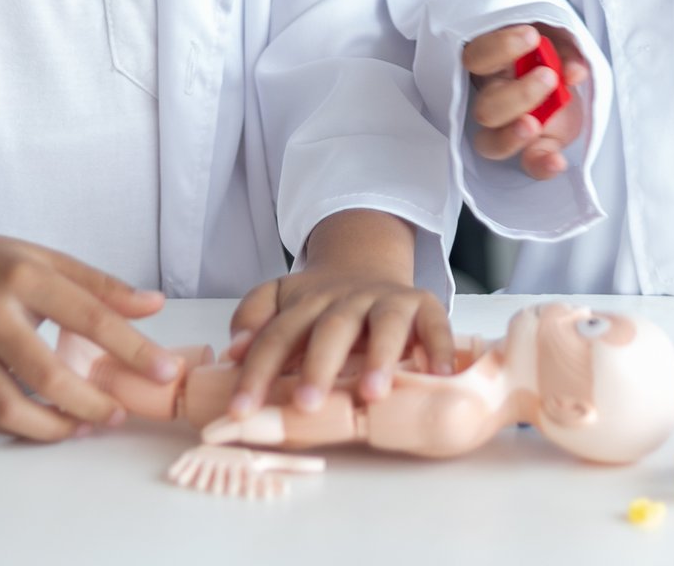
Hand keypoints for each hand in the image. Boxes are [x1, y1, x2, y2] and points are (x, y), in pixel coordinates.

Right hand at [0, 224, 181, 441]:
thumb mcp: (45, 260)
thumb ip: (100, 287)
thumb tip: (154, 306)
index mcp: (23, 277)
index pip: (90, 318)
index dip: (133, 349)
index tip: (166, 372)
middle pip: (47, 374)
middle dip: (91, 403)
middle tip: (118, 413)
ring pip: (10, 408)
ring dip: (53, 426)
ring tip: (83, 424)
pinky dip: (21, 427)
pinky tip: (47, 423)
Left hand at [223, 210, 454, 417]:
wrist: (368, 262)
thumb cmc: (322, 302)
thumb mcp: (281, 299)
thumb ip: (254, 319)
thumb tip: (233, 350)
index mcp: (307, 302)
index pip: (277, 335)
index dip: (257, 372)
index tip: (240, 410)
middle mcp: (347, 300)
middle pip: (331, 328)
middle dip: (318, 366)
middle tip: (305, 404)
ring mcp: (387, 301)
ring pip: (384, 323)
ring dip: (379, 356)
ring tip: (373, 394)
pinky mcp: (424, 306)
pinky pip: (435, 324)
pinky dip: (440, 348)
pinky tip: (438, 376)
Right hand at [461, 23, 588, 178]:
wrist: (566, 77)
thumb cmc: (548, 51)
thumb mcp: (557, 37)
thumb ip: (565, 49)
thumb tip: (573, 72)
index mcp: (493, 63)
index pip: (477, 56)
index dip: (499, 47)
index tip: (531, 37)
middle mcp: (494, 97)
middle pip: (485, 108)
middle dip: (517, 94)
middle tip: (548, 76)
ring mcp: (511, 127)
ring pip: (490, 143)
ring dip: (511, 136)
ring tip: (535, 124)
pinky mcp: (536, 146)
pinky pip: (530, 163)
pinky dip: (542, 166)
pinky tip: (557, 161)